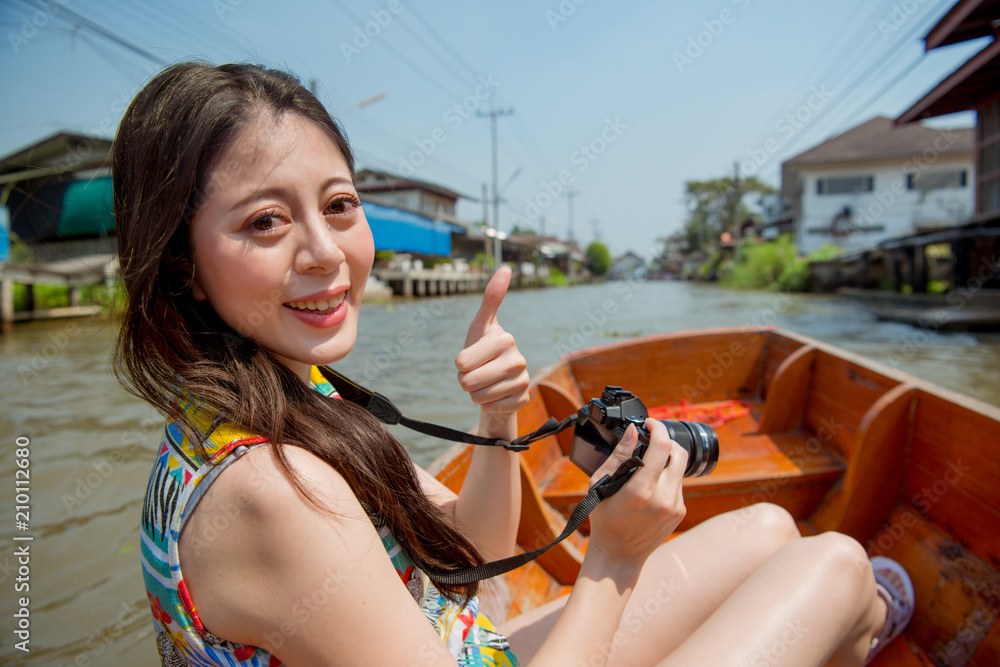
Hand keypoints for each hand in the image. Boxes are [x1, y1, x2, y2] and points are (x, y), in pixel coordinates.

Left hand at [455, 266, 529, 415]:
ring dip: (476, 393)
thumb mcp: (480, 325)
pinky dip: (489, 405)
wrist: (497, 381)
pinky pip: (493, 408)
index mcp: (504, 338)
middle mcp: (517, 359)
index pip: (461, 362)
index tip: (469, 359)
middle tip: (476, 373)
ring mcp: (522, 380)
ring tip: (485, 383)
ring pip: (480, 397)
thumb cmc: (483, 350)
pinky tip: (497, 395)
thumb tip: (506, 268)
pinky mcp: (522, 399)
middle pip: (469, 381)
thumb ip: (491, 297)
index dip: (460, 364)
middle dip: (466, 381)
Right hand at [586, 420, 687, 565]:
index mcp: (642, 490)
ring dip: (667, 458)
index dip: (657, 428)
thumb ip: (619, 455)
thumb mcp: (601, 485)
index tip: (649, 423)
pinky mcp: (680, 512)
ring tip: (649, 461)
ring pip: (680, 468)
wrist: (619, 554)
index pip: (662, 447)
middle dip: (666, 440)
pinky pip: (678, 484)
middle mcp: (664, 498)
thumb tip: (633, 430)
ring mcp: (675, 506)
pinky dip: (667, 476)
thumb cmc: (604, 519)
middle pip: (679, 453)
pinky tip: (651, 482)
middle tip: (651, 438)